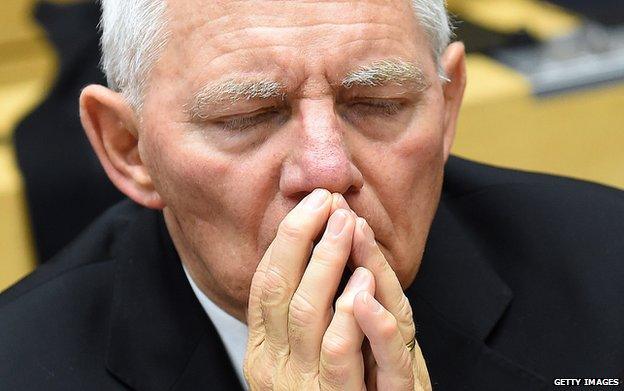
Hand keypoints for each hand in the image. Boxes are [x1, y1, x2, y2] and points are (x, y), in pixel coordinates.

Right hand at [244, 189, 430, 389]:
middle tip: (328, 202)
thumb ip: (304, 315)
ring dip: (327, 263)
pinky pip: (339, 351)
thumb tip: (312, 255)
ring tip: (347, 225)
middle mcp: (272, 366)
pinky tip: (364, 281)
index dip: (286, 240)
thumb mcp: (305, 355)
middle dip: (301, 238)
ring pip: (306, 312)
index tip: (309, 205)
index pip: (264, 283)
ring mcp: (300, 385)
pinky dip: (351, 312)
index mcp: (262, 350)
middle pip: (278, 289)